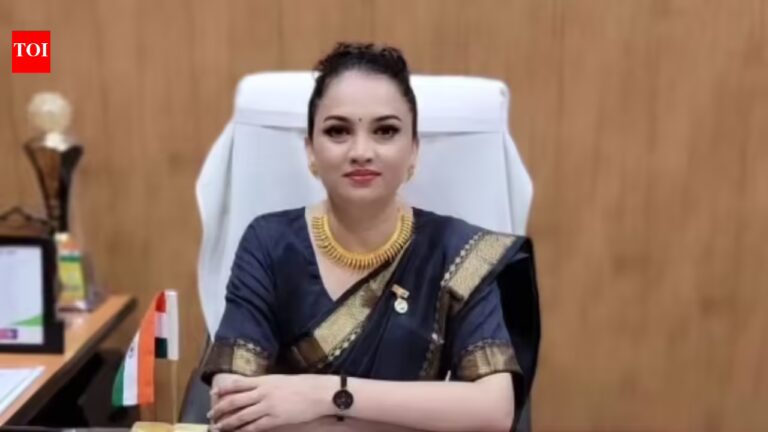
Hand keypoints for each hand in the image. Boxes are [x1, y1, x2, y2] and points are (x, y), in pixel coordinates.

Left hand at [210, 374, 335, 430]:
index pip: (238, 384)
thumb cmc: (304, 384)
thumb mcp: (282, 380)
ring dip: (227, 423)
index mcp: (265, 380)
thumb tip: (254, 389)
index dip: (224, 389)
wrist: (319, 393)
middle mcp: (263, 392)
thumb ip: (267, 384)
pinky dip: (243, 431)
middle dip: (220, 408)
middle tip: (211, 415)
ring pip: (241, 416)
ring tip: (217, 427)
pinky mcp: (275, 419)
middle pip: (235, 401)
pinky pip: (254, 427)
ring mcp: (268, 407)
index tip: (213, 394)